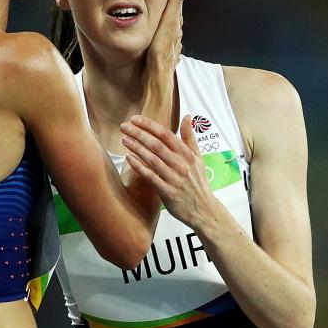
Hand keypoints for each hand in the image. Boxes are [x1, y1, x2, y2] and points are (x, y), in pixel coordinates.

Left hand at [121, 113, 217, 228]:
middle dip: (139, 134)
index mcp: (187, 154)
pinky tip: (129, 158)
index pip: (166, 134)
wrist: (204, 210)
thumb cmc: (198, 182)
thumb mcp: (198, 158)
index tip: (135, 119)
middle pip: (157, 145)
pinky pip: (151, 176)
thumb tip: (187, 117)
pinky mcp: (168, 191)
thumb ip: (190, 137)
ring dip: (137, 148)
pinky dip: (139, 166)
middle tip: (124, 127)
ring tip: (124, 139)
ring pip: (152, 159)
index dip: (149, 125)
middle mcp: (181, 164)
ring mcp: (174, 178)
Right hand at [145, 0, 190, 77]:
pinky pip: (164, 36)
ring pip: (169, 25)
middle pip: (173, 13)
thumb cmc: (161, 50)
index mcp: (175, 23)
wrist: (156, 76)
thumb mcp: (168, 22)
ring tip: (161, 6)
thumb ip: (176, 2)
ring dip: (166, 15)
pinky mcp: (163, 51)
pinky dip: (161, 29)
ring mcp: (169, 42)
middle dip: (170, 1)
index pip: (177, 2)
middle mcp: (174, 32)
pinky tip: (158, 31)